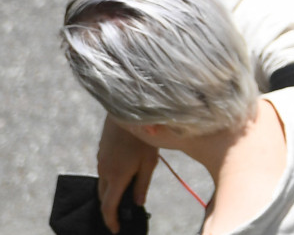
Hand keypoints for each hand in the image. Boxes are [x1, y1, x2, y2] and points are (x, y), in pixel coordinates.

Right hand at [97, 117, 157, 232]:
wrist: (127, 113)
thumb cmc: (144, 137)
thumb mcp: (149, 162)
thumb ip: (142, 185)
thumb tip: (138, 204)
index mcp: (117, 177)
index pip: (108, 206)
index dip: (111, 221)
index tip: (116, 229)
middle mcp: (104, 172)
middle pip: (104, 197)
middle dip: (111, 208)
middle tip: (124, 213)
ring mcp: (100, 162)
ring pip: (103, 184)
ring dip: (111, 192)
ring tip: (125, 195)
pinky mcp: (100, 154)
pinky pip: (103, 172)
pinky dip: (110, 180)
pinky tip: (123, 175)